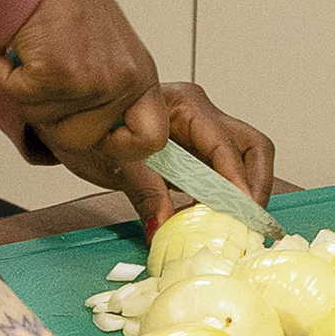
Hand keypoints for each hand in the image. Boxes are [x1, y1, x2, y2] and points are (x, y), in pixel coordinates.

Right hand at [0, 0, 156, 137]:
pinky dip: (5, 73)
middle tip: (43, 76)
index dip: (120, 147)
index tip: (97, 137)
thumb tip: (93, 135)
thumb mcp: (102, 50)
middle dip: (51, 115)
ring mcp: (94, 81)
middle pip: (81, 141)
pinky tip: (17, 44)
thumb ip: (105, 92)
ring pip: (45, 121)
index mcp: (139, 74)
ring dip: (25, 90)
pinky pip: (19, 99)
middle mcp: (124, 80)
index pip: (152, 138)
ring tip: (33, 50)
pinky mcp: (58, 76)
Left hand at [41, 79, 278, 227]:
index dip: (238, 181)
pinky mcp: (200, 152)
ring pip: (247, 159)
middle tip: (248, 221)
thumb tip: (161, 229)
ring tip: (232, 224)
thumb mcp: (117, 162)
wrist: (78, 122)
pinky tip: (211, 218)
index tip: (243, 211)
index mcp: (185, 107)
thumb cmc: (97, 129)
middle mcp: (202, 114)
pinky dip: (226, 196)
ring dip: (245, 192)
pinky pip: (227, 172)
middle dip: (255, 186)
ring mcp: (204, 132)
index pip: (225, 145)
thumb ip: (144, 194)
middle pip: (253, 147)